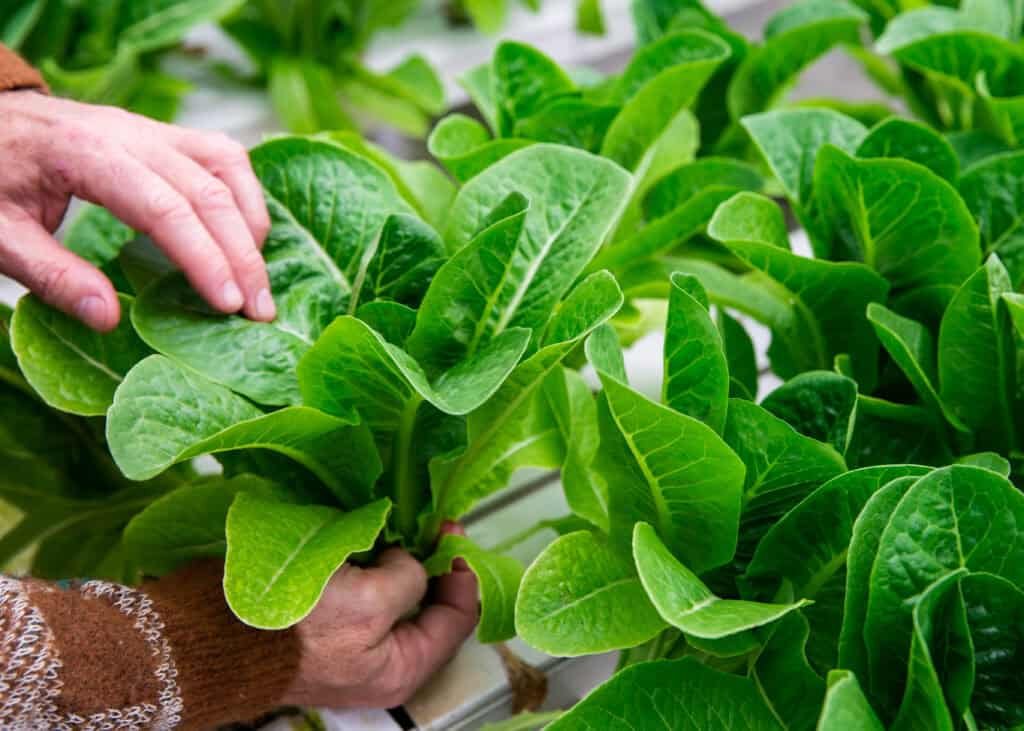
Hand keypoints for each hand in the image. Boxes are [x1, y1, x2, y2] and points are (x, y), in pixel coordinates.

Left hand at [0, 90, 274, 330]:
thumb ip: (53, 276)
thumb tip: (110, 319)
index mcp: (87, 153)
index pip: (164, 208)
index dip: (204, 258)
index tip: (228, 306)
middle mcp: (131, 134)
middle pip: (209, 193)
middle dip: (243, 256)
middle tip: (262, 313)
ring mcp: (154, 130)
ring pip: (228, 168)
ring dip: (253, 224)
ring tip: (259, 280)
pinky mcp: (167, 136)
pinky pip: (223, 157)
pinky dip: (246, 197)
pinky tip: (248, 236)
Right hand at [285, 524, 479, 708]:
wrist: (217, 635)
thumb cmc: (297, 625)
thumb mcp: (369, 602)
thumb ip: (409, 581)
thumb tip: (410, 563)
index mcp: (403, 669)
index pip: (459, 617)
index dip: (463, 569)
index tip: (450, 529)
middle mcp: (384, 664)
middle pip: (430, 605)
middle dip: (431, 562)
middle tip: (427, 524)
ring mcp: (355, 645)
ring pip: (397, 593)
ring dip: (400, 558)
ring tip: (392, 527)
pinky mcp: (330, 624)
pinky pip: (366, 589)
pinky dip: (371, 562)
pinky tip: (363, 539)